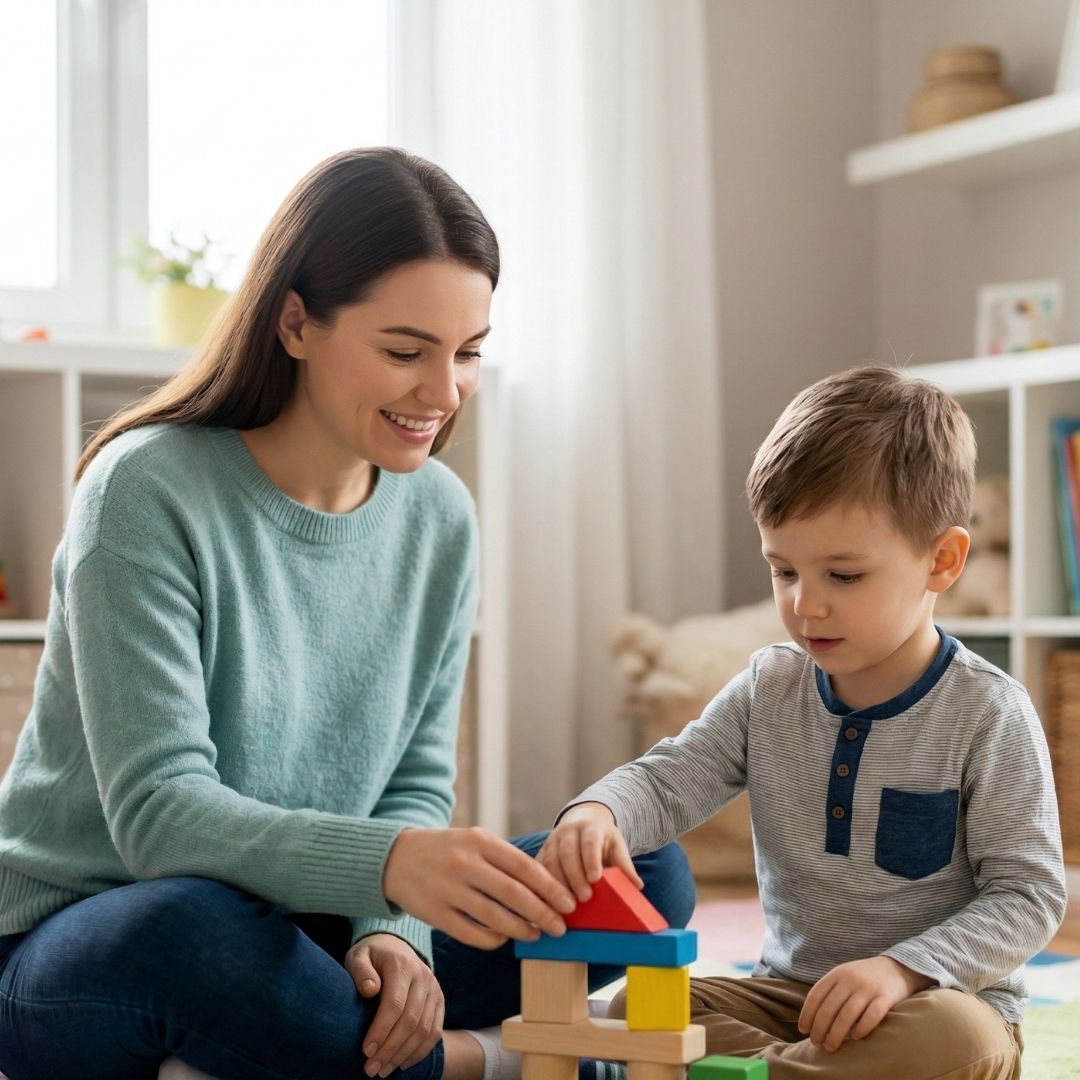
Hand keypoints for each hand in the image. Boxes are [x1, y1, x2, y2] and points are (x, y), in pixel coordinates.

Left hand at [346, 933, 443, 1077]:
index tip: (365, 1051)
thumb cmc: (371, 955)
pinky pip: (435, 1031)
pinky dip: (420, 1052)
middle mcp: (423, 977)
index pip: (395, 1004)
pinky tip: (402, 1064)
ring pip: (424, 1030)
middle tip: (371, 1069)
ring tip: (383, 1070)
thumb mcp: (359, 956)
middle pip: (411, 1021)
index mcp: (402, 965)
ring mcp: (434, 989)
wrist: (395, 945)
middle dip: (390, 1049)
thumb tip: (369, 990)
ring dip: (403, 1055)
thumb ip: (361, 971)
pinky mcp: (439, 1000)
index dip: (381, 1030)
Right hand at [383, 827, 575, 949]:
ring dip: (522, 930)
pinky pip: (472, 934)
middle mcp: (464, 863)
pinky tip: (504, 938)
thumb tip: (546, 886)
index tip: (569, 903)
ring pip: (495, 917)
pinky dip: (493, 939)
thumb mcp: (474, 840)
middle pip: (514, 894)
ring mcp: (447, 889)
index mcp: (479, 841)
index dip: (550, 888)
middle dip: (543, 913)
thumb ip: (505, 859)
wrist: (396, 857)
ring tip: (536, 934)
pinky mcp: (434, 913)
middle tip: (561, 926)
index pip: (524, 866)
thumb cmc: (447, 849)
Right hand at [537, 802, 642, 902]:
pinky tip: (549, 902)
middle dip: (575, 877)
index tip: (595, 879)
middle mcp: (568, 831)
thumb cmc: (603, 838)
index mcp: (590, 827)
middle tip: (584, 898)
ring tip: (567, 905)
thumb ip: (624, 865)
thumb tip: (637, 886)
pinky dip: (542, 886)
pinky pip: (538, 869)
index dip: (591, 860)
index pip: (590, 842)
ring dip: (557, 884)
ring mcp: (552, 840)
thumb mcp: (616, 845)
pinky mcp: (541, 851)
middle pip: (568, 853)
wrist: (582, 819)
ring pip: (550, 862)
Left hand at [798, 956, 933, 1051]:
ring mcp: (868, 988)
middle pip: (829, 1007)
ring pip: (847, 1014)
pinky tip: (855, 1038)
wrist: (898, 967)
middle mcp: (850, 979)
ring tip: (831, 1047)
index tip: (803, 1030)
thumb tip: (812, 1018)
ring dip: (836, 1034)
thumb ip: (831, 991)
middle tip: (816, 1043)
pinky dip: (861, 1028)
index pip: (816, 995)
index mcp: (837, 973)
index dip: (807, 1014)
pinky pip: (871, 1016)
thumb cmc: (865, 978)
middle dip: (820, 1028)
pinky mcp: (886, 997)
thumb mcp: (844, 976)